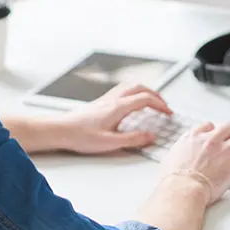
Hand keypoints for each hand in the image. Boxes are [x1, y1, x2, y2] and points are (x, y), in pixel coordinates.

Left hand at [56, 83, 172, 154]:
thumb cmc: (80, 136)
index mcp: (118, 107)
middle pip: (140, 88)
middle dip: (156, 95)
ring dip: (145, 91)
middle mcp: (113, 99)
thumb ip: (133, 139)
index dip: (161, 105)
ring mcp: (106, 99)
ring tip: (152, 102)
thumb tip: (151, 137)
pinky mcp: (100, 102)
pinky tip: (131, 104)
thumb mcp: (110, 143)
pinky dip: (133, 93)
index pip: (146, 99)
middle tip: (164, 106)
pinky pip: (122, 91)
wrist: (60, 130)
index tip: (169, 113)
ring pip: (130, 86)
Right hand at [160, 122, 229, 205]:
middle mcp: (210, 140)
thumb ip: (177, 154)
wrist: (182, 189)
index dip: (214, 130)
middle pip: (228, 127)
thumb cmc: (173, 179)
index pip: (208, 126)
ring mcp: (224, 152)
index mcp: (193, 137)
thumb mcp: (169, 159)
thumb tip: (175, 157)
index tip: (217, 135)